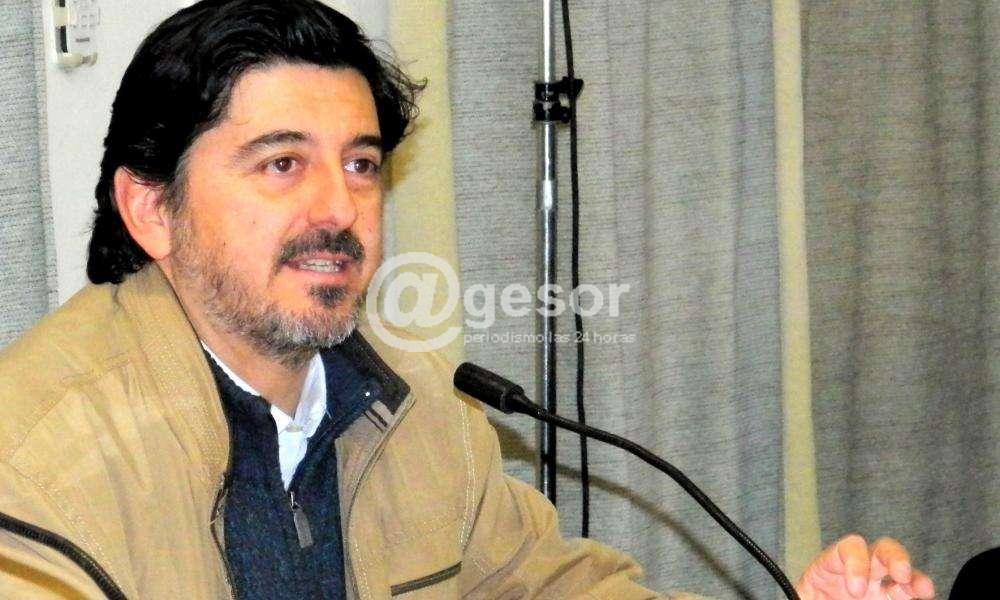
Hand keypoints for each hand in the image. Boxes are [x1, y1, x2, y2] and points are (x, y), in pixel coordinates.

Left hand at [795, 534, 934, 599]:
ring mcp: (876, 589)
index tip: (857, 589)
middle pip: (880, 551)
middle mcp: (857, 573)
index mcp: (830, 567)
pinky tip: (924, 598)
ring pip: (901, 573)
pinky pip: (907, 595)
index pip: (847, 548)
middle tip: (901, 573)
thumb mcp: (801, 596)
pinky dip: (918, 593)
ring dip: (915, 577)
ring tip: (924, 589)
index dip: (856, 562)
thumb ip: (807, 594)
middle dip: (894, 556)